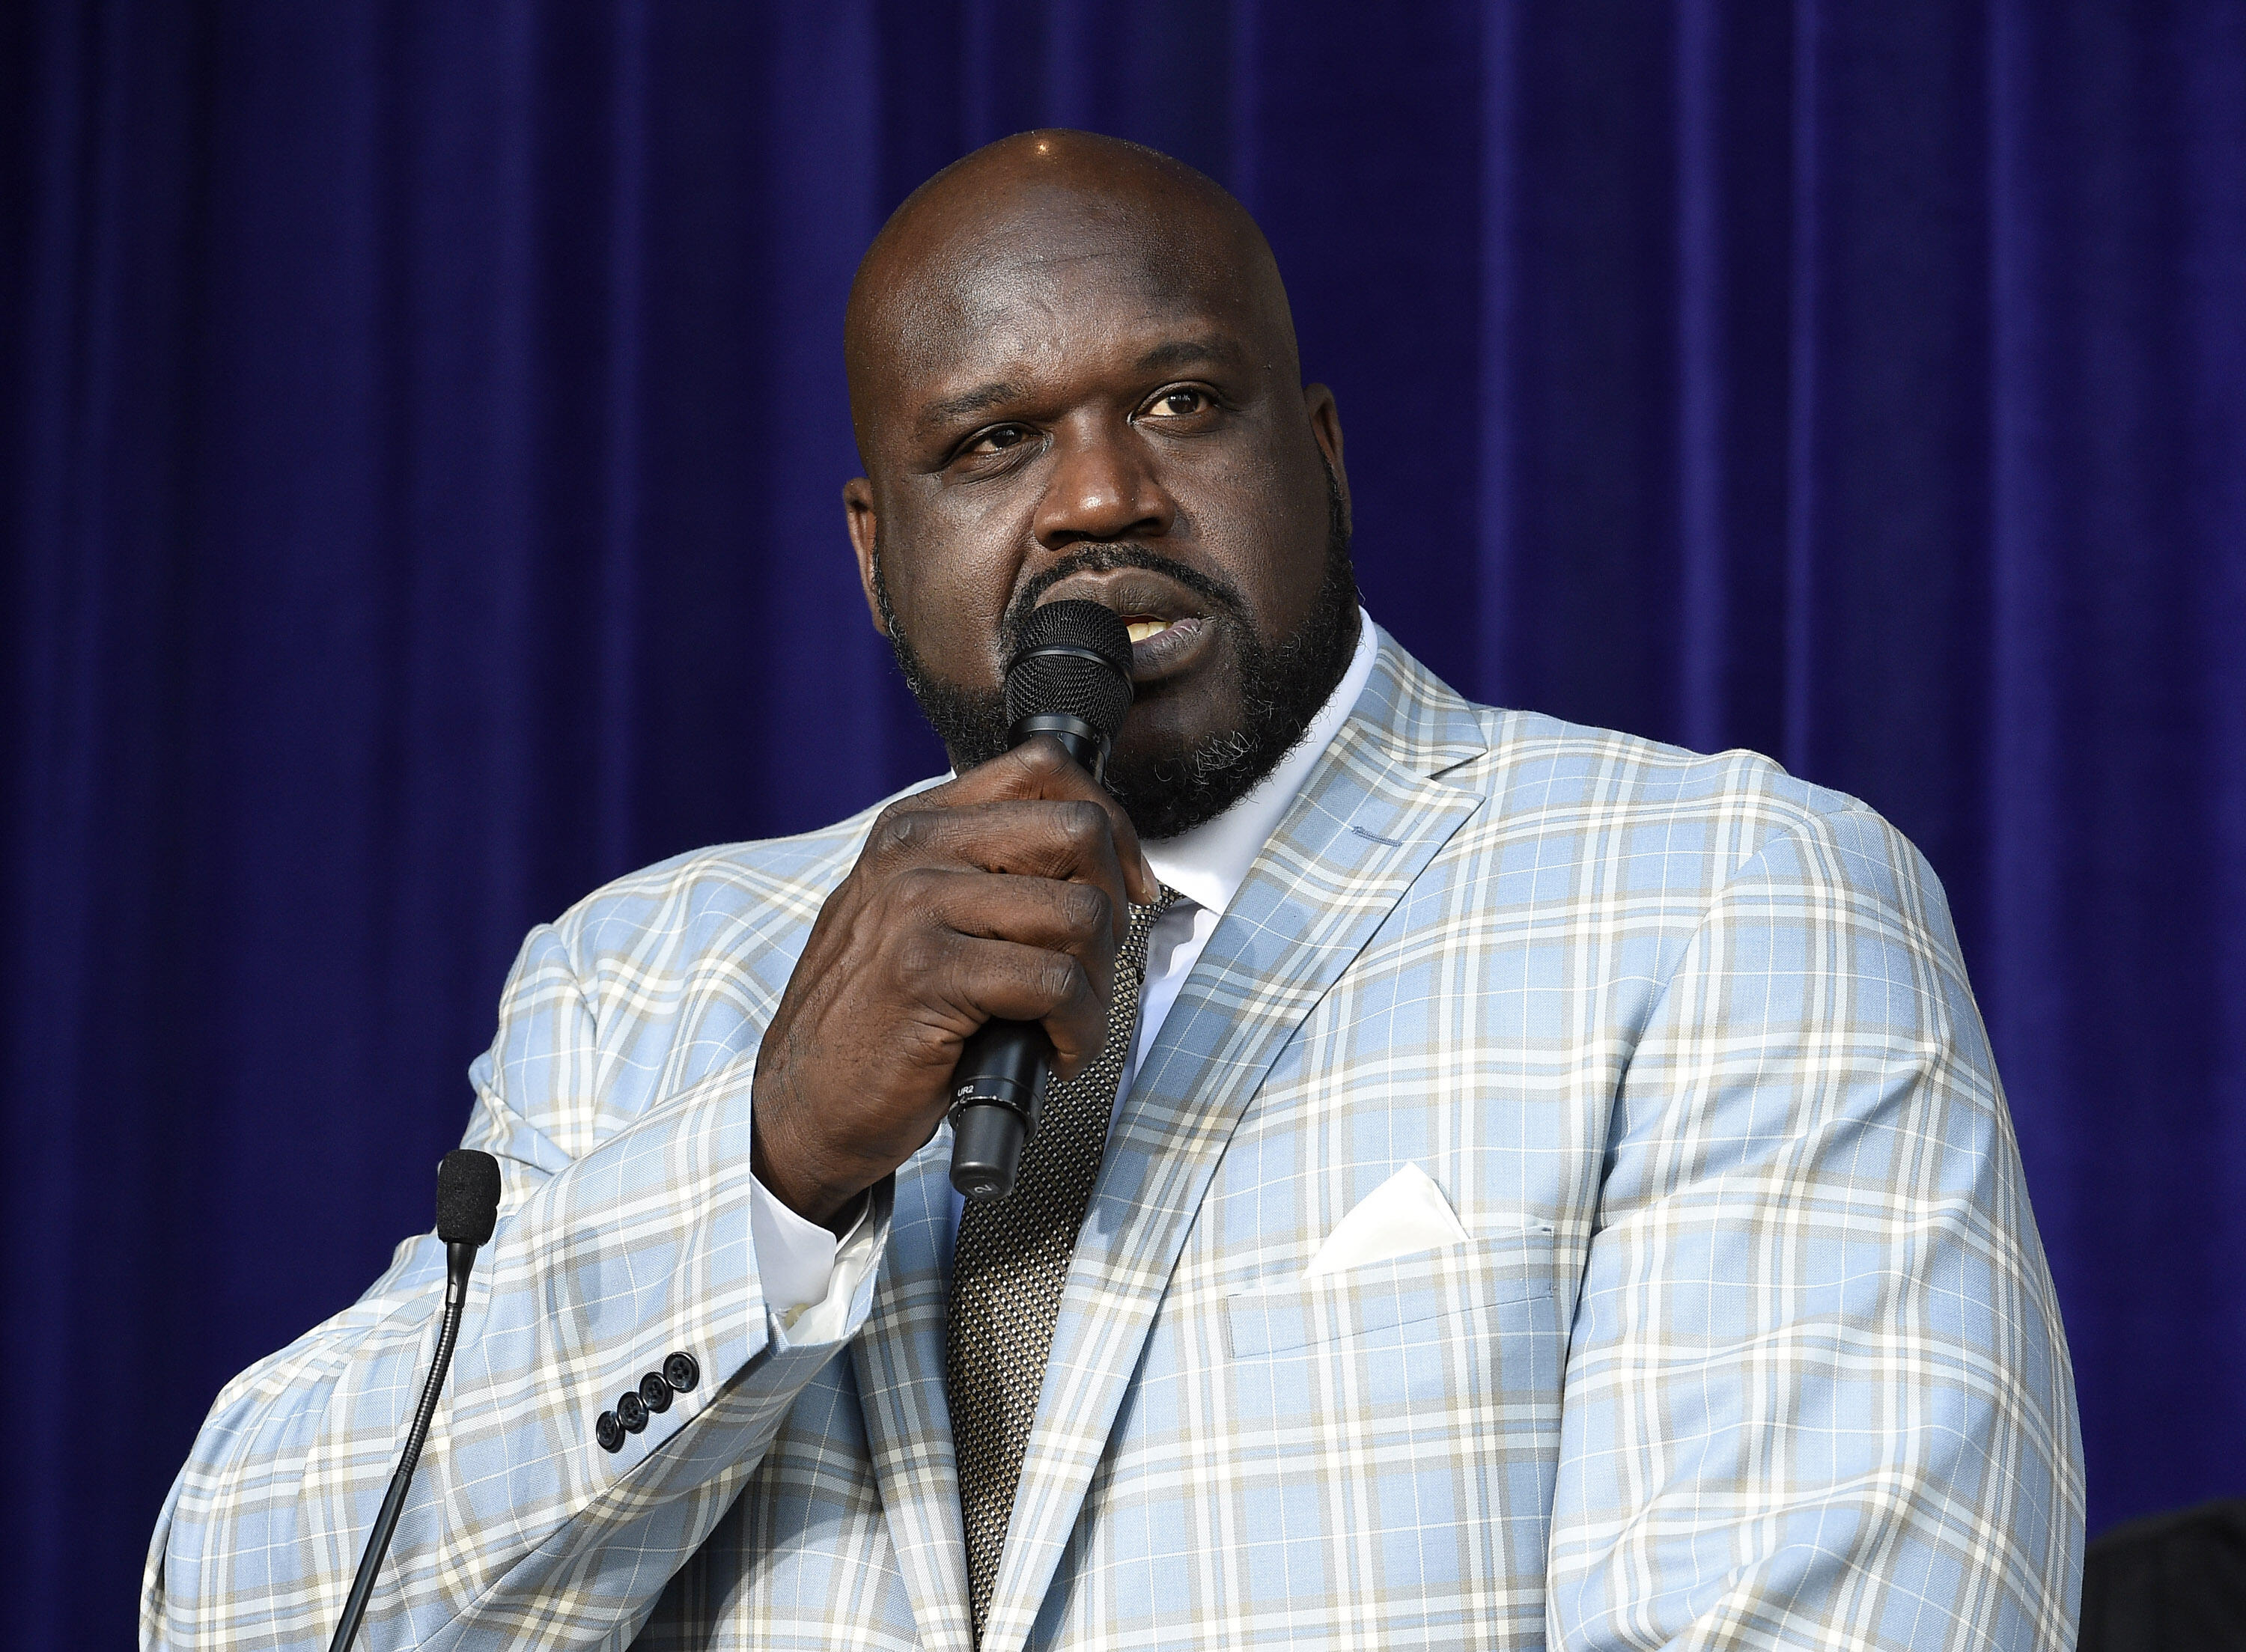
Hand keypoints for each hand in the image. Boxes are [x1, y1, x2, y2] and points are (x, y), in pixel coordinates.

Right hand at [749, 737, 1158, 1226]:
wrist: (800, 1103)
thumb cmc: (876, 1020)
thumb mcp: (919, 917)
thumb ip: (986, 871)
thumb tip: (1100, 859)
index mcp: (916, 826)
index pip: (1043, 769)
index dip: (1111, 825)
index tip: (1126, 885)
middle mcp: (914, 851)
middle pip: (1080, 832)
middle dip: (1112, 910)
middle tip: (1088, 971)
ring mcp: (917, 906)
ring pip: (1082, 914)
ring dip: (1097, 988)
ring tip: (1063, 1025)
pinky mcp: (929, 973)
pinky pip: (1058, 986)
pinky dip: (1079, 1033)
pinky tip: (1051, 1053)